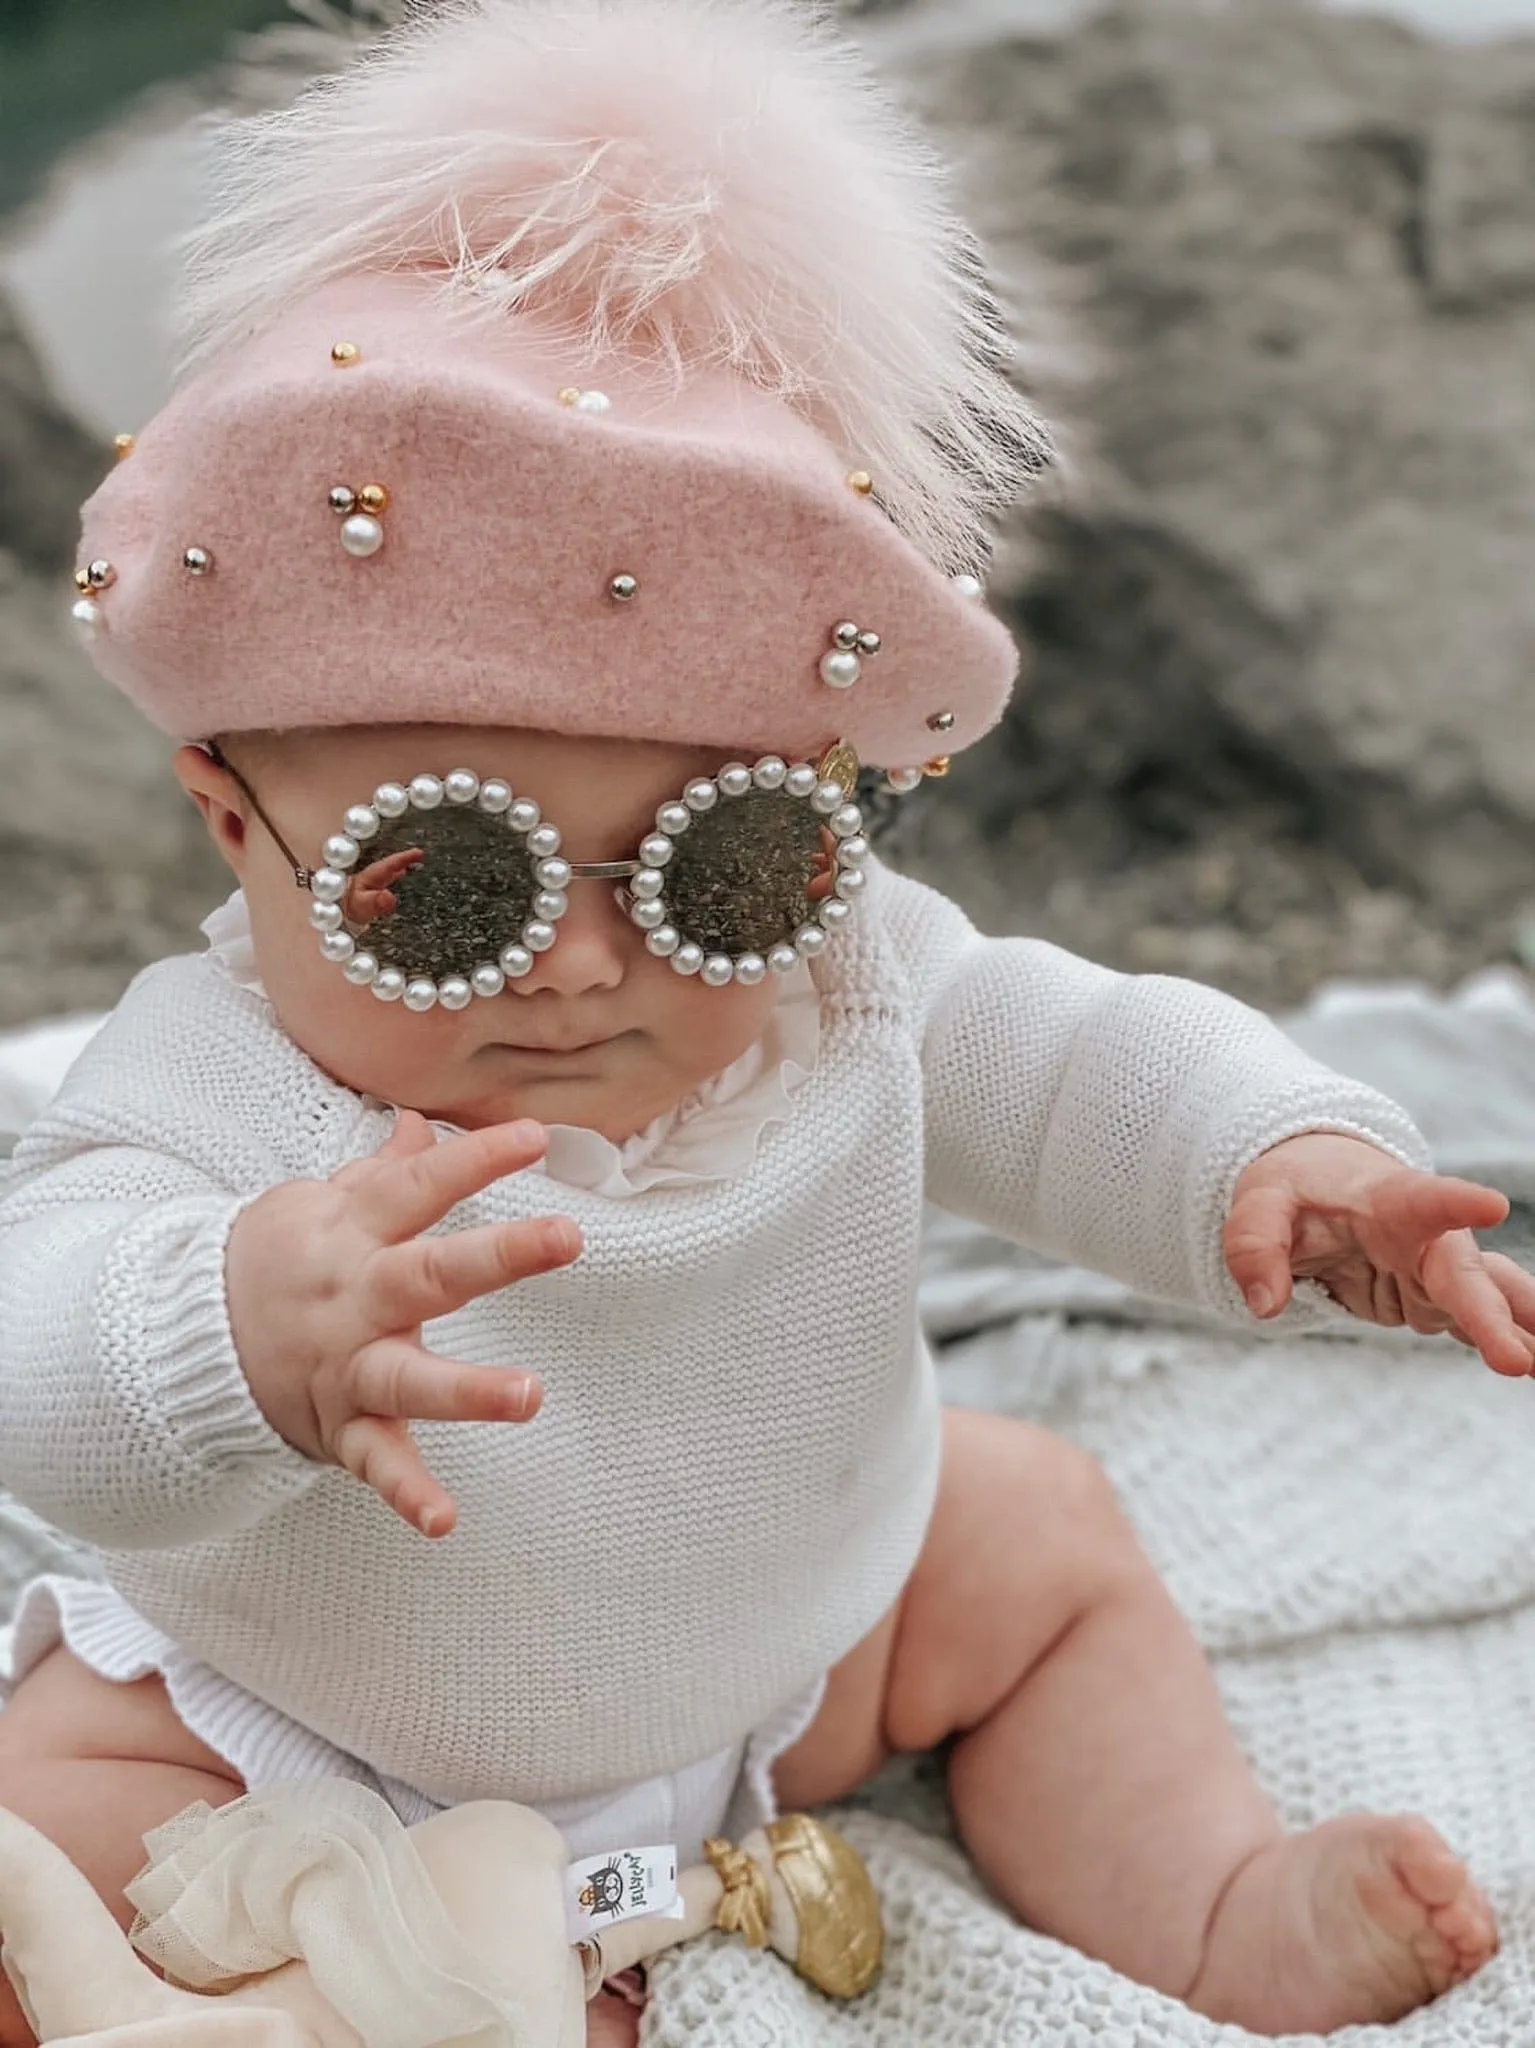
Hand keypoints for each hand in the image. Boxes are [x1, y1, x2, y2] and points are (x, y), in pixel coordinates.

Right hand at [226, 1112, 580, 1535]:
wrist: (186, 1341)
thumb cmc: (278, 1262)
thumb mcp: (318, 1206)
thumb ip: (380, 1173)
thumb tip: (420, 1121)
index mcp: (355, 1233)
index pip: (418, 1186)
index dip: (473, 1159)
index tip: (533, 1136)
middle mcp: (356, 1299)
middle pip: (429, 1273)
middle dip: (499, 1256)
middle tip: (567, 1236)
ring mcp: (349, 1367)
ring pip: (411, 1379)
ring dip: (470, 1389)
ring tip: (529, 1395)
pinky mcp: (343, 1428)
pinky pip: (378, 1462)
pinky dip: (408, 1493)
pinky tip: (443, 1520)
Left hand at [344, 846, 423, 922]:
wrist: (328, 922)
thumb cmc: (345, 913)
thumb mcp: (362, 907)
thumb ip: (375, 902)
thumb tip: (390, 897)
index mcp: (368, 877)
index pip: (390, 864)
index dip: (405, 857)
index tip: (420, 852)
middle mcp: (366, 880)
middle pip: (386, 867)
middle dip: (401, 861)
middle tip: (418, 856)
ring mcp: (364, 889)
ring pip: (382, 876)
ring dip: (395, 871)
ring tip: (407, 869)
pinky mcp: (362, 899)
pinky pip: (379, 886)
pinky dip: (389, 883)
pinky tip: (391, 887)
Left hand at [1223, 1132, 1534, 1374]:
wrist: (1326, 1185)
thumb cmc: (1297, 1188)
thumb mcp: (1260, 1202)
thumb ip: (1255, 1244)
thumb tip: (1265, 1304)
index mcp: (1390, 1200)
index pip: (1425, 1199)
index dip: (1457, 1203)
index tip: (1492, 1206)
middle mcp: (1428, 1238)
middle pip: (1464, 1274)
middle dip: (1492, 1315)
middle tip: (1517, 1359)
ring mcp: (1437, 1274)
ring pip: (1490, 1300)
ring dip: (1522, 1330)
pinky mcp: (1435, 1303)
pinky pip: (1477, 1325)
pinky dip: (1511, 1344)